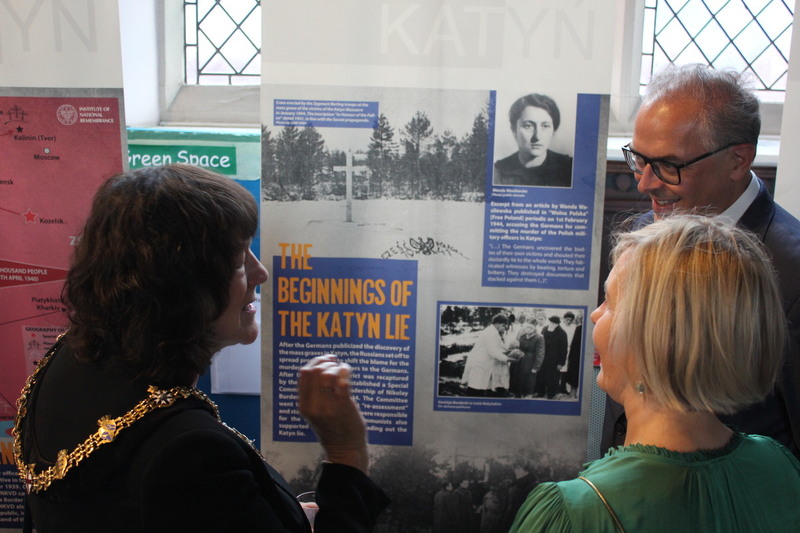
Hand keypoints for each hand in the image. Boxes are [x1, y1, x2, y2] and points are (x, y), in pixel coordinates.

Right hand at [298, 354, 368, 472]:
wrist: (345, 449)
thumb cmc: (332, 428)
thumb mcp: (314, 414)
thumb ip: (312, 395)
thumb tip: (318, 367)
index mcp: (304, 406)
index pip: (303, 374)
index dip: (314, 361)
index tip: (324, 359)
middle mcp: (314, 406)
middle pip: (315, 371)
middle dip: (325, 361)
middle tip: (334, 360)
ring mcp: (329, 406)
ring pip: (328, 374)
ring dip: (336, 366)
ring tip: (342, 368)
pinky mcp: (344, 406)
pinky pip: (343, 380)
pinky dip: (346, 370)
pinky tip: (347, 370)